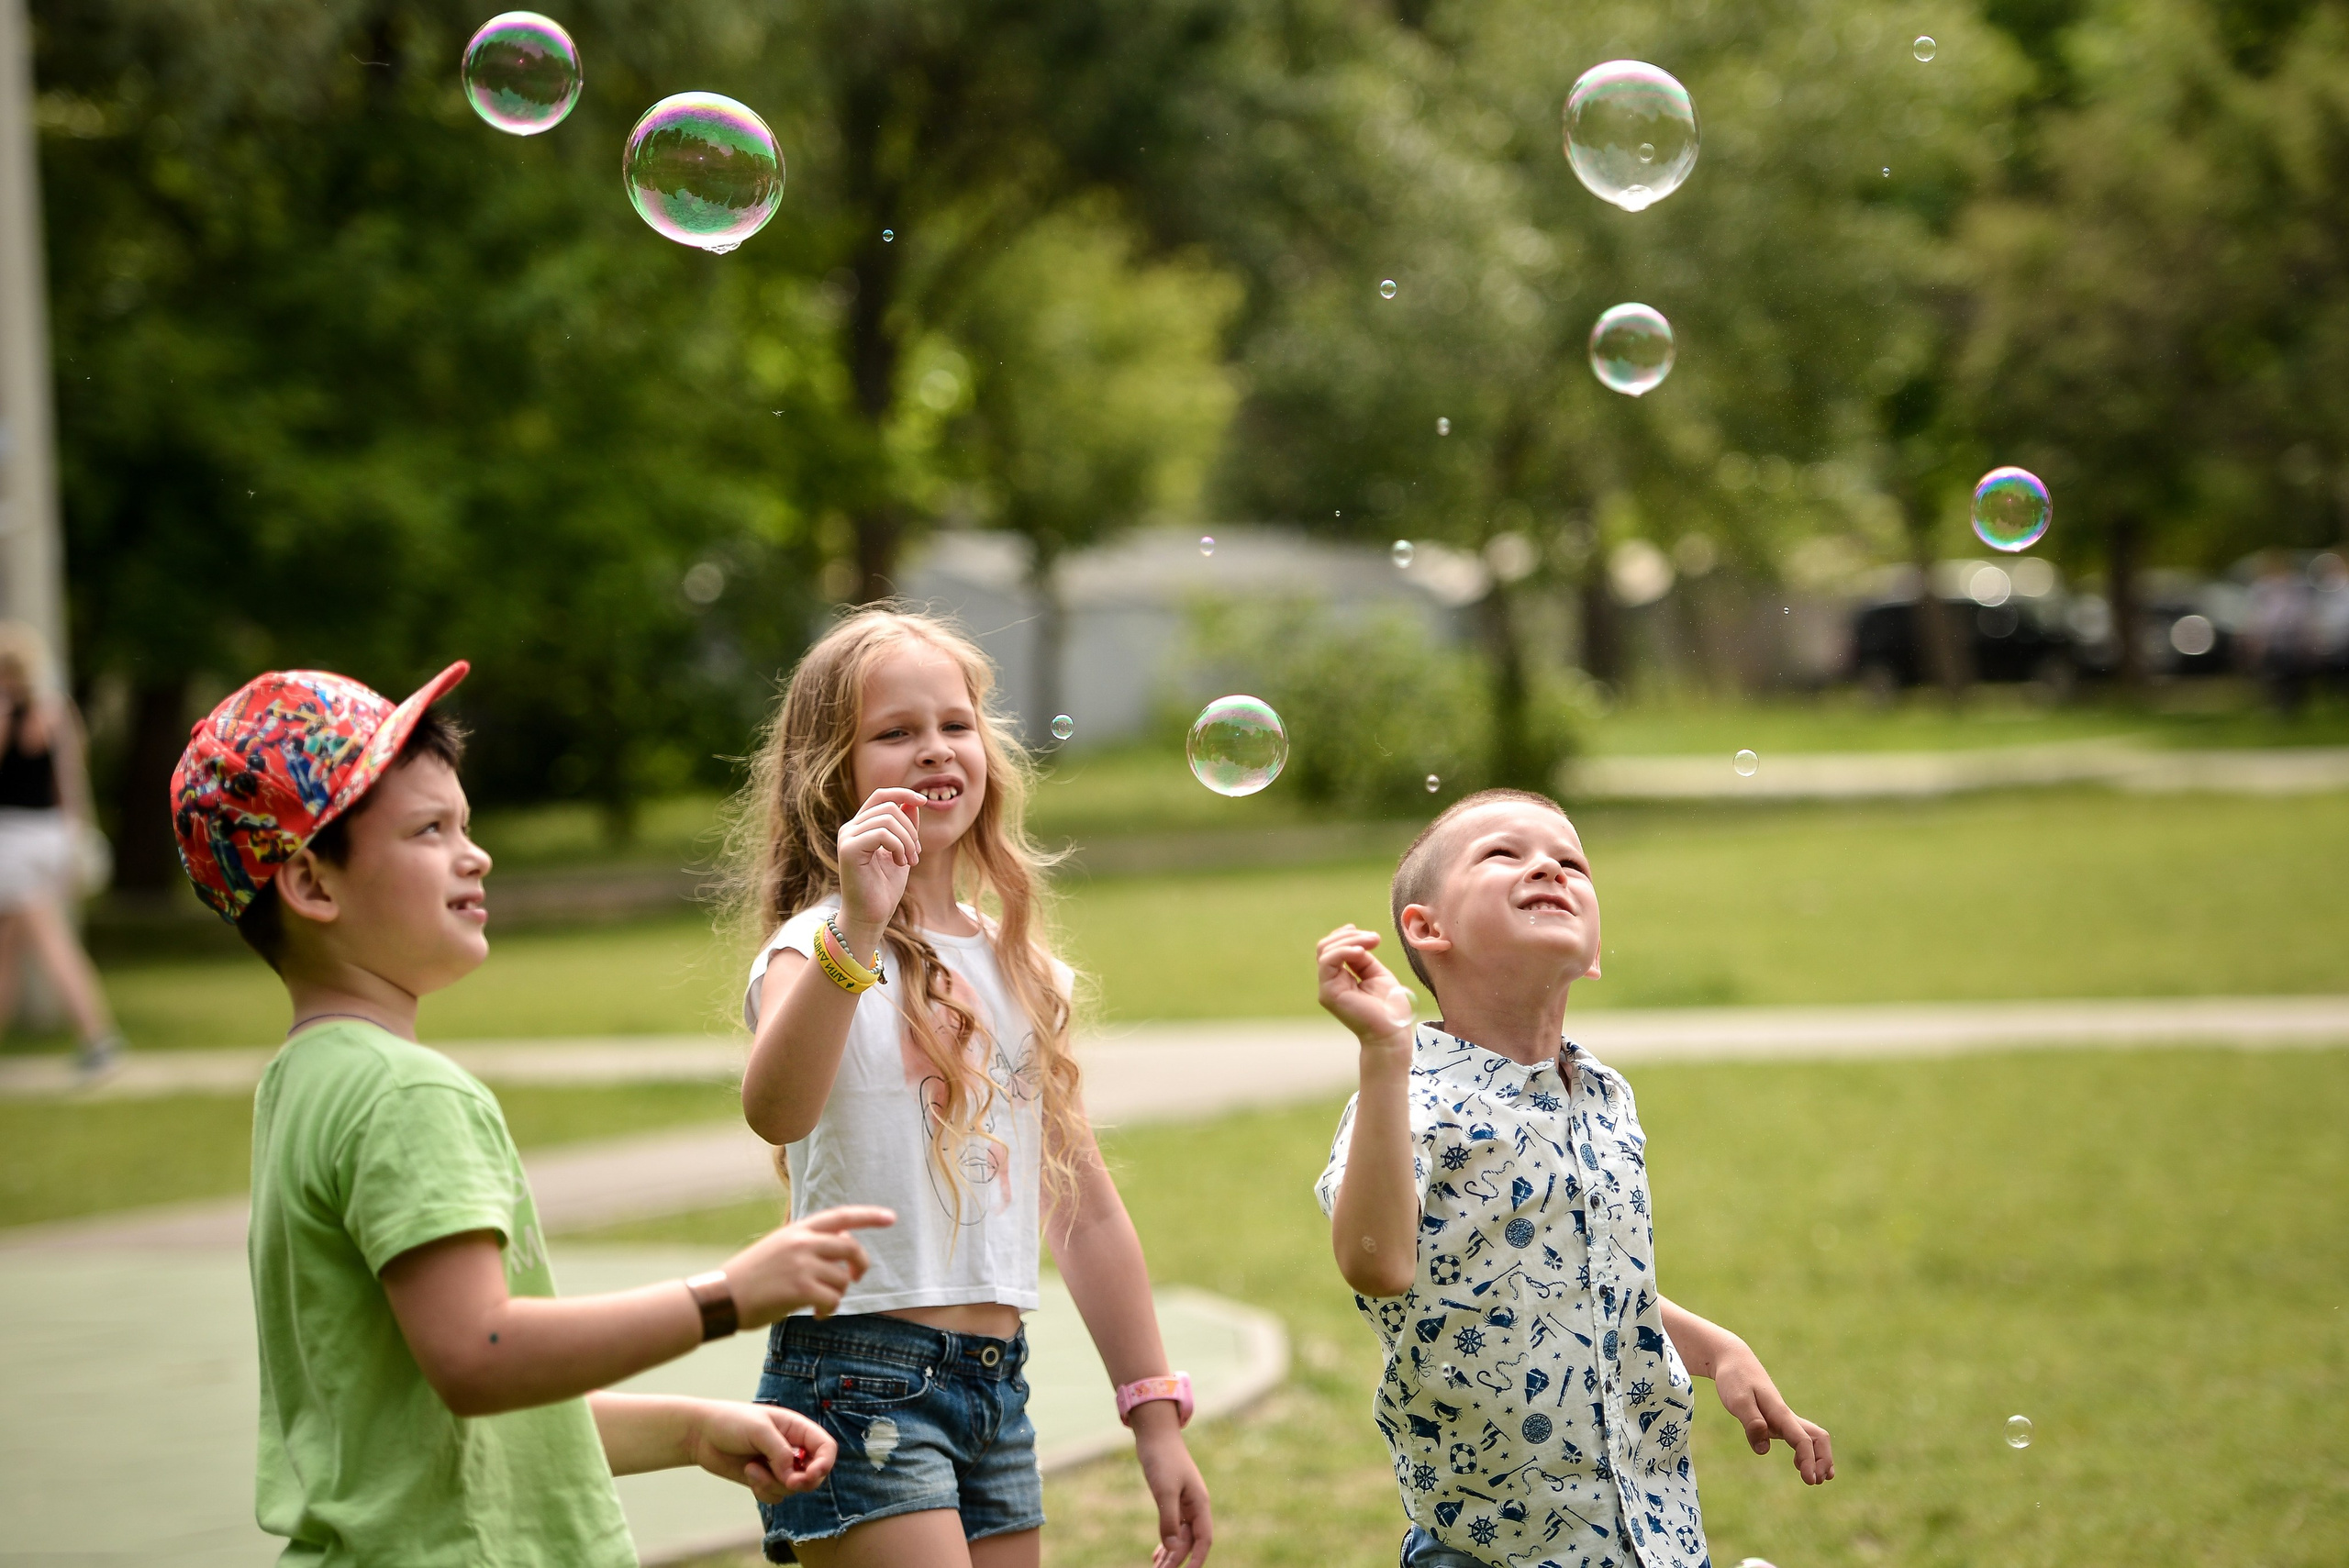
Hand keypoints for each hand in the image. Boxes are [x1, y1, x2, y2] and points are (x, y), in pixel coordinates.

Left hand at [684, 1399, 835, 1501]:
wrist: (701, 1435)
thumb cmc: (731, 1422)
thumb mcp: (759, 1430)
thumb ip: (780, 1453)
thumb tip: (792, 1476)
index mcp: (797, 1429)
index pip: (826, 1448)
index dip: (825, 1463)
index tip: (811, 1474)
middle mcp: (792, 1448)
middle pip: (814, 1474)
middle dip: (802, 1481)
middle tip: (788, 1481)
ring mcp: (778, 1466)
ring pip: (793, 1488)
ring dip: (774, 1483)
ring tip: (752, 1468)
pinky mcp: (764, 1480)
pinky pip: (776, 1496)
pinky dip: (764, 1491)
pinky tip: (749, 1474)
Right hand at [723, 1206, 895, 1326]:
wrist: (721, 1297)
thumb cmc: (750, 1277)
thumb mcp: (778, 1248)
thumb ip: (808, 1245)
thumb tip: (844, 1247)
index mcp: (797, 1229)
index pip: (841, 1216)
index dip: (869, 1216)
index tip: (891, 1218)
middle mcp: (802, 1242)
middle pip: (851, 1249)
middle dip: (860, 1266)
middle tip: (855, 1279)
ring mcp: (802, 1264)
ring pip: (843, 1279)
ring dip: (837, 1295)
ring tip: (819, 1303)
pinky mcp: (800, 1289)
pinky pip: (833, 1300)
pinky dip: (829, 1310)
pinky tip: (815, 1315)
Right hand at [836, 787, 925, 935]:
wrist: (871, 916)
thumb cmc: (885, 888)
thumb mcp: (903, 850)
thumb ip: (906, 827)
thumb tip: (913, 802)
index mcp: (861, 827)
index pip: (880, 795)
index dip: (902, 793)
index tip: (923, 801)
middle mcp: (850, 828)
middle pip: (889, 807)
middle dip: (911, 829)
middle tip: (915, 855)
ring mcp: (847, 837)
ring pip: (888, 819)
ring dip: (907, 840)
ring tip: (908, 861)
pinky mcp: (848, 849)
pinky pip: (882, 833)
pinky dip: (898, 846)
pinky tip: (900, 863)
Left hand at [1131, 1405, 1211, 1567]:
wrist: (1156, 1435)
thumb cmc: (1162, 1459)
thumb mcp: (1164, 1490)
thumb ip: (1169, 1519)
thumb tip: (1174, 1548)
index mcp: (1199, 1503)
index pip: (1204, 1539)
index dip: (1198, 1559)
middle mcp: (1195, 1505)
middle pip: (1190, 1541)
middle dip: (1178, 1560)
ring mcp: (1184, 1502)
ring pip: (1181, 1536)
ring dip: (1171, 1554)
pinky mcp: (1173, 1499)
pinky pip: (1173, 1526)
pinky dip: (1166, 1542)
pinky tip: (1157, 1554)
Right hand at [1316, 925, 1415, 1048]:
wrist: (1392, 1032)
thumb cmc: (1389, 1007)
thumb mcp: (1377, 974)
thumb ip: (1363, 958)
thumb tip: (1355, 942)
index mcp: (1341, 978)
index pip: (1333, 949)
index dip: (1347, 935)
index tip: (1370, 936)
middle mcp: (1330, 982)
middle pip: (1326, 947)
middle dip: (1350, 935)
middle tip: (1375, 939)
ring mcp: (1327, 988)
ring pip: (1325, 951)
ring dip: (1349, 940)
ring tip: (1371, 941)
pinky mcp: (1328, 993)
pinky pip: (1328, 962)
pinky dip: (1344, 951)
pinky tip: (1361, 951)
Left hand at [1713, 1344, 1833, 1484]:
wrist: (1733, 1359)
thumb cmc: (1735, 1378)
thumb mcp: (1737, 1400)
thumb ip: (1751, 1423)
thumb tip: (1764, 1449)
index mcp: (1779, 1412)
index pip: (1802, 1439)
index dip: (1809, 1460)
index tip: (1809, 1480)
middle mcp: (1786, 1416)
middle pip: (1818, 1437)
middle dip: (1823, 1460)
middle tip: (1816, 1481)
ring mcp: (1783, 1417)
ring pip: (1812, 1436)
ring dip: (1818, 1456)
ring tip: (1815, 1478)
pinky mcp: (1776, 1418)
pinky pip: (1799, 1436)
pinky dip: (1807, 1451)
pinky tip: (1799, 1463)